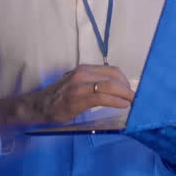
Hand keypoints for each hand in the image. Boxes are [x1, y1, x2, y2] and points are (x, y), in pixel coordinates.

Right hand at [0, 65, 133, 137]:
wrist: (39, 106)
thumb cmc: (60, 98)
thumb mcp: (78, 85)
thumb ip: (94, 84)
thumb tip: (116, 90)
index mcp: (84, 69)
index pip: (112, 71)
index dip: (125, 81)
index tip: (131, 91)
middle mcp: (83, 73)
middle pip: (114, 77)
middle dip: (128, 88)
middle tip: (135, 99)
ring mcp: (80, 84)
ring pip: (110, 85)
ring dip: (125, 94)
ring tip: (133, 102)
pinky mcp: (78, 97)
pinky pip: (102, 97)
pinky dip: (115, 101)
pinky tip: (123, 105)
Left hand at [127, 111, 175, 167]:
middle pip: (174, 132)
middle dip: (167, 124)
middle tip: (161, 114)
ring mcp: (163, 143)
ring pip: (154, 134)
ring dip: (145, 126)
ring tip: (138, 111)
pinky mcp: (149, 141)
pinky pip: (140, 135)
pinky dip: (133, 129)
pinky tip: (126, 121)